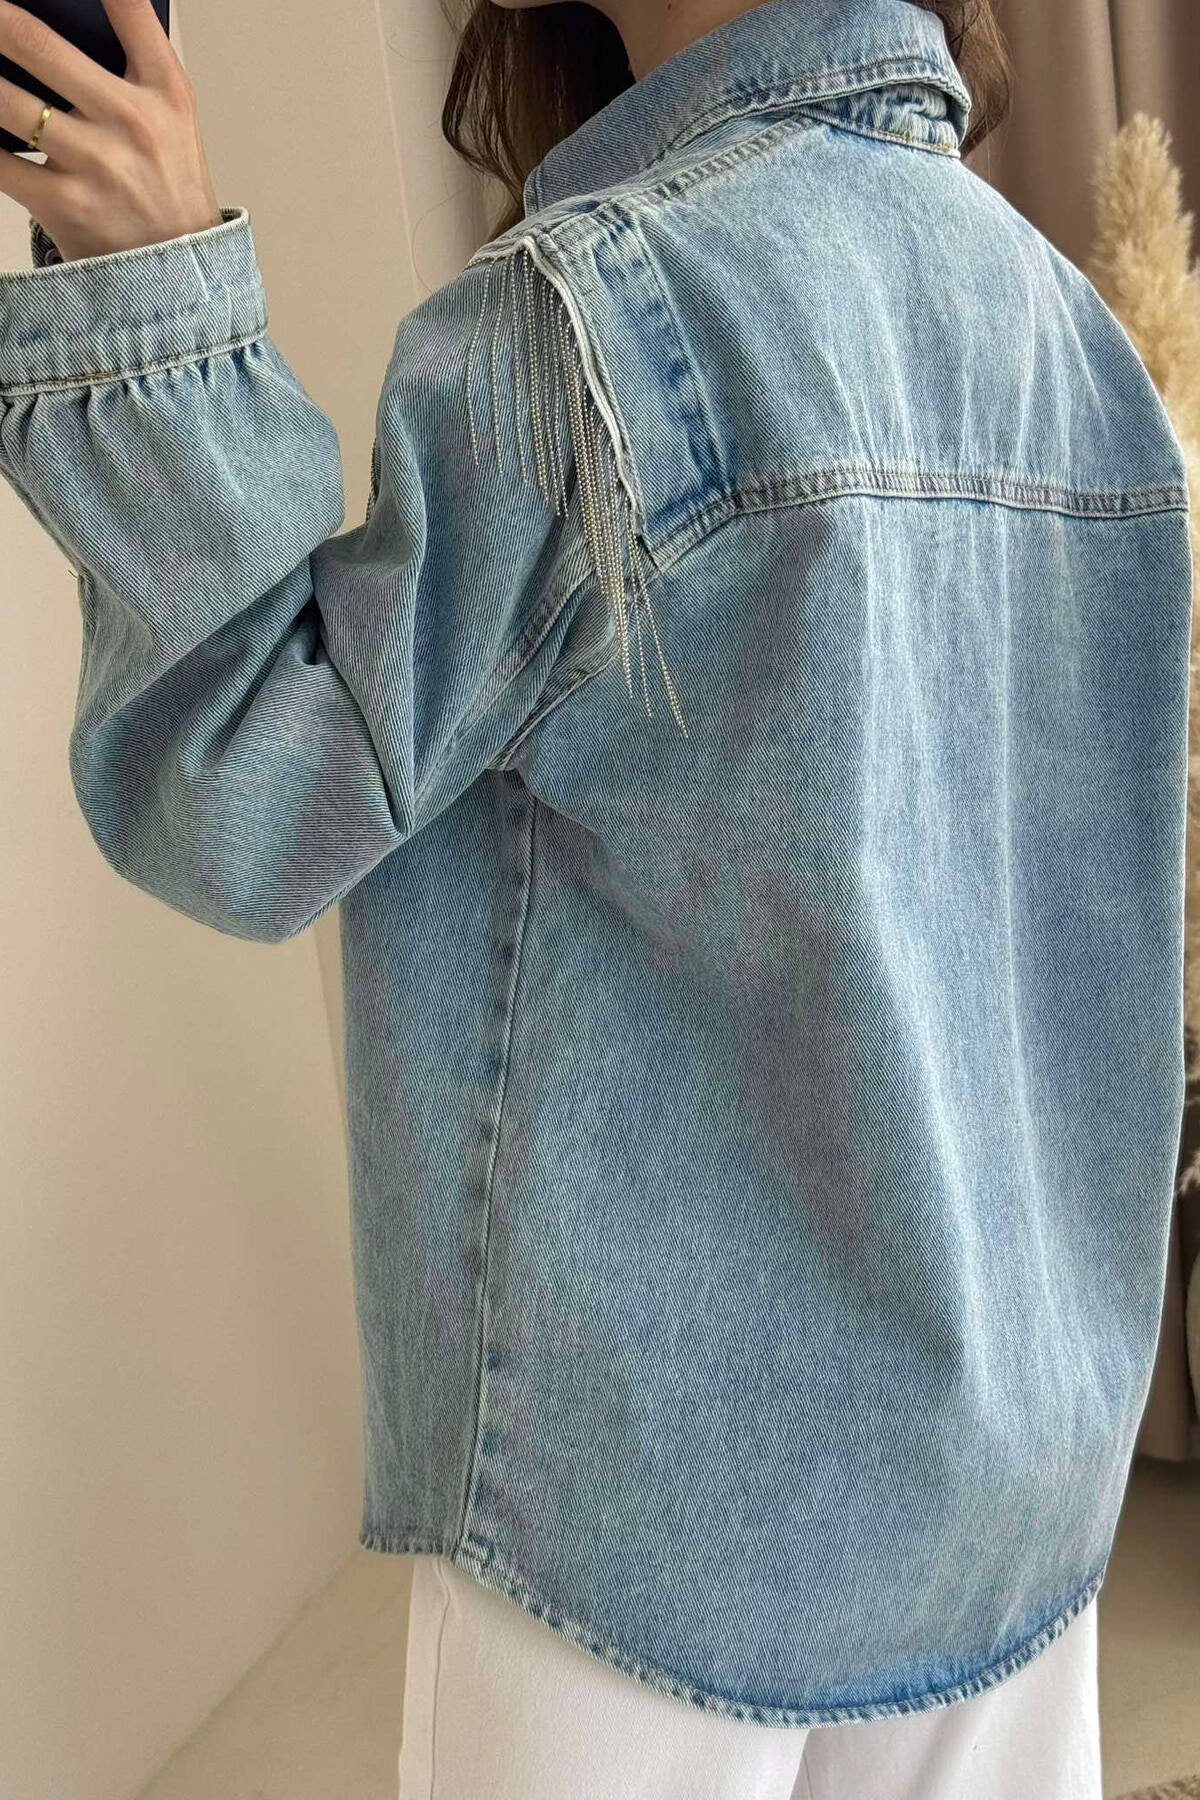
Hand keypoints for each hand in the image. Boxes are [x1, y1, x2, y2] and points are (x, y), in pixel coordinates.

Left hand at [0, 0, 220, 262]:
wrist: (180, 270)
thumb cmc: (166, 183)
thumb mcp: (172, 116)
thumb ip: (130, 64)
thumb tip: (48, 33)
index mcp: (165, 91)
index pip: (129, 8)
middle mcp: (132, 122)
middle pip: (39, 45)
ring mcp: (96, 165)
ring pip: (6, 101)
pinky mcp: (64, 205)